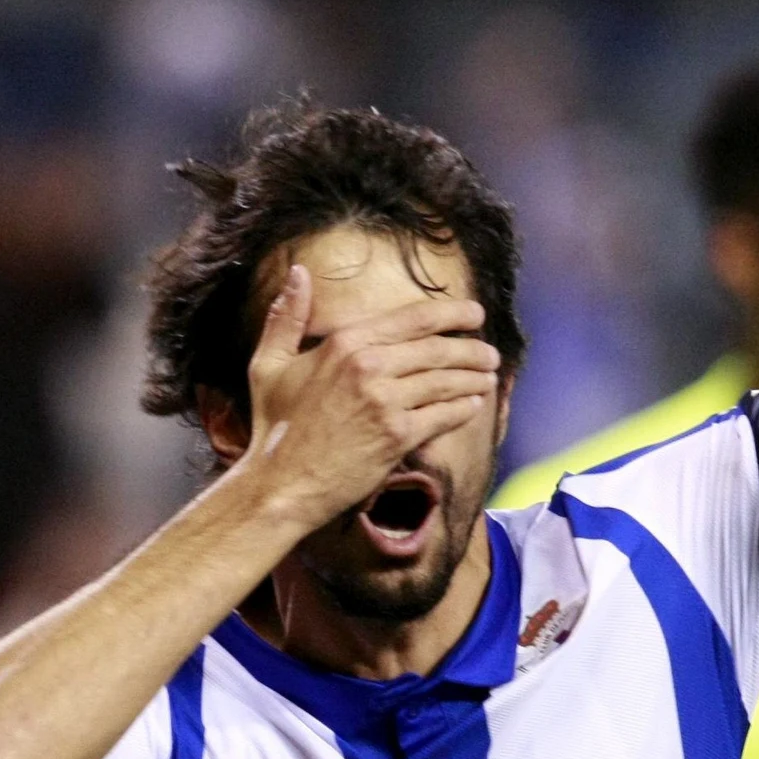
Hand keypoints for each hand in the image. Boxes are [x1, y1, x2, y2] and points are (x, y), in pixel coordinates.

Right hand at [234, 264, 499, 523]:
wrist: (281, 485)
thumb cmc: (274, 427)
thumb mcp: (268, 364)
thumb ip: (287, 317)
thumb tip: (297, 273)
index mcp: (345, 343)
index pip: (413, 319)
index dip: (452, 314)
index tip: (475, 313)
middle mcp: (369, 366)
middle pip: (438, 349)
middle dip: (472, 348)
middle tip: (490, 352)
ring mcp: (386, 402)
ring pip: (446, 381)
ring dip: (474, 377)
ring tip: (490, 376)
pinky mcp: (398, 437)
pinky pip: (443, 416)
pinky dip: (464, 409)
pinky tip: (474, 406)